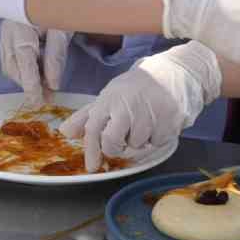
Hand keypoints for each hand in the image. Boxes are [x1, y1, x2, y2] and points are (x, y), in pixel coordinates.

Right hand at [0, 20, 68, 104]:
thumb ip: (55, 57)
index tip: (40, 102)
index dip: (32, 87)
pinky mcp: (8, 34)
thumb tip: (52, 85)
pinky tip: (37, 71)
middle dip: (29, 84)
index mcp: (21, 31)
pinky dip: (22, 68)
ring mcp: (5, 34)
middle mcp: (8, 34)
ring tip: (44, 86)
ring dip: (25, 77)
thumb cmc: (56, 3)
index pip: (25, 66)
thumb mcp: (61, 29)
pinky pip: (11, 58)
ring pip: (10, 65)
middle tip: (48, 96)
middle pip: (14, 68)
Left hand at [60, 43, 220, 171]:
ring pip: (137, 145)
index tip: (92, 166)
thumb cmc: (138, 87)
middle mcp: (127, 106)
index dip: (91, 150)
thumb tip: (65, 132)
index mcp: (110, 99)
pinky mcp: (168, 120)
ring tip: (145, 120)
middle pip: (112, 143)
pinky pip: (156, 142)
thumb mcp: (110, 95)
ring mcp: (148, 114)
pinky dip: (156, 137)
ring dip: (140, 139)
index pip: (93, 129)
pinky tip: (158, 120)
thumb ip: (87, 115)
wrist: (174, 72)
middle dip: (116, 148)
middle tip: (123, 140)